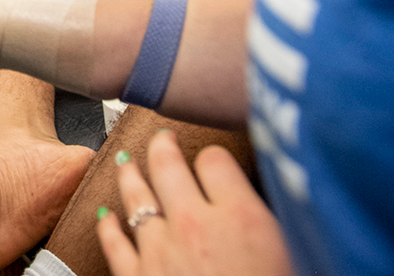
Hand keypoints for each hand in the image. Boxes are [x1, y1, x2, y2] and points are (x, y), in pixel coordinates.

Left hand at [98, 129, 293, 275]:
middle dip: (163, 147)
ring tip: (125, 160)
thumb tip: (265, 211)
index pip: (216, 161)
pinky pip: (114, 242)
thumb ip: (270, 226)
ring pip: (136, 197)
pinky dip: (108, 226)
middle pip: (169, 166)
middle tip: (161, 138)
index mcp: (242, 218)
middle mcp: (195, 224)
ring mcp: (160, 250)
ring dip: (130, 175)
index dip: (215, 159)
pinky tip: (104, 215)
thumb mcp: (289, 255)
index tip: (214, 162)